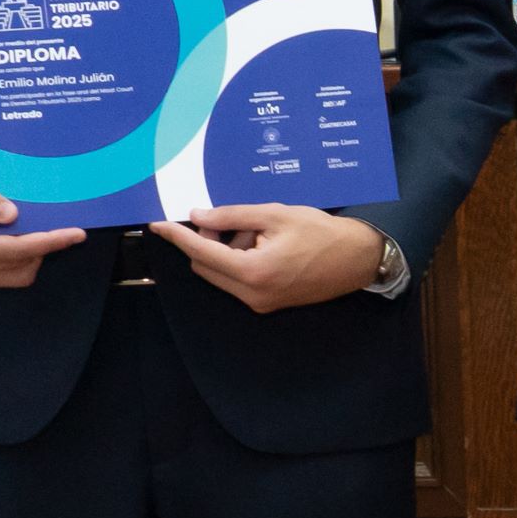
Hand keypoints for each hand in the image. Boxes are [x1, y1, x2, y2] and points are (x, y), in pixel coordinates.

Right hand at [0, 159, 84, 288]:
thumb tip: (13, 214)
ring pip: (17, 275)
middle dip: (44, 248)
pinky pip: (6, 274)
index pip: (14, 250)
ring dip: (35, 255)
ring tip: (42, 228)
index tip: (76, 233)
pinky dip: (22, 259)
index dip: (48, 242)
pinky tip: (25, 237)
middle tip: (60, 223)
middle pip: (21, 267)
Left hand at [144, 203, 388, 311]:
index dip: (178, 236)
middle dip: (208, 241)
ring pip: (220, 273)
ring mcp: (260, 302)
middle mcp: (252, 294)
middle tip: (228, 220)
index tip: (158, 224)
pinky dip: (239, 261)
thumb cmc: (322, 234)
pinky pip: (237, 281)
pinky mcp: (267, 303)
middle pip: (206, 266)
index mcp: (254, 271)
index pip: (202, 252)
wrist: (358, 260)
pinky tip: (263, 245)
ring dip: (226, 251)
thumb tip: (199, 216)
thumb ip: (233, 215)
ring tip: (259, 232)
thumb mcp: (276, 214)